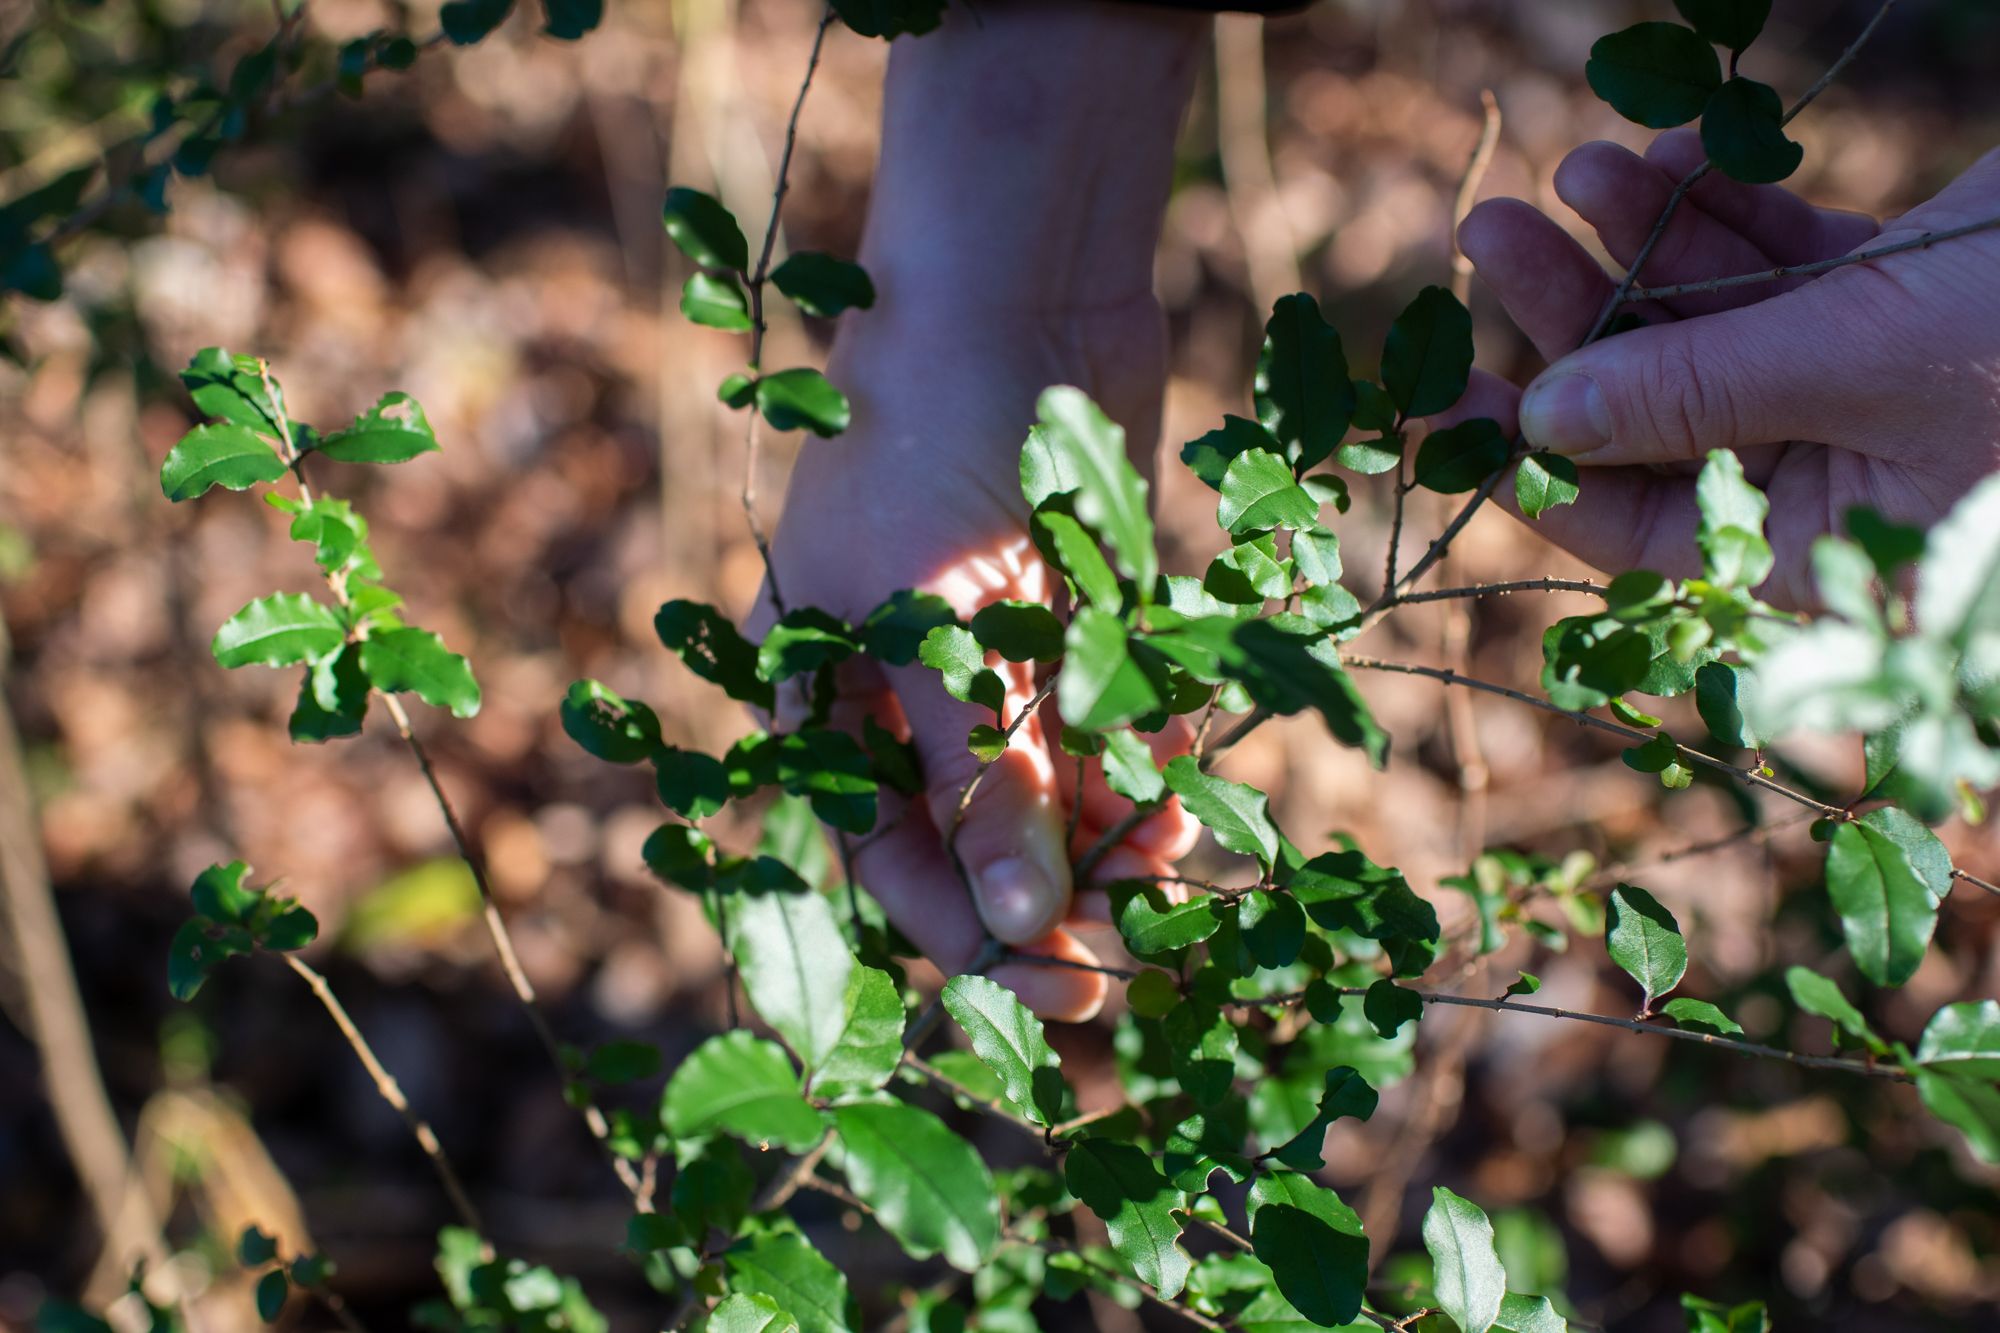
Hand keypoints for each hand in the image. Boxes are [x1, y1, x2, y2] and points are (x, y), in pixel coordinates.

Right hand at [755, 3, 1207, 1019]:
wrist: (1017, 289)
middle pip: (974, 844)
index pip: (887, 863)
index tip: (1066, 987)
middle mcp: (901, 697)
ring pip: (1052, 793)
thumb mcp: (944, 627)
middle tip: (1138, 953)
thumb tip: (1024, 925)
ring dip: (1112, 833)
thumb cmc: (935, 445)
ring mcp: (989, 660)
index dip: (972, 938)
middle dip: (1054, 897)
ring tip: (1175, 844)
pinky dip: (1141, 758)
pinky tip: (1184, 775)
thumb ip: (984, 777)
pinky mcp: (1069, 624)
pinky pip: (1103, 727)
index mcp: (822, 704)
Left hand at [1457, 129, 1999, 607]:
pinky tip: (1673, 158)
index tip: (1441, 407)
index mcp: (1831, 545)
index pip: (1645, 528)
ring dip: (1644, 238)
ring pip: (1714, 319)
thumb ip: (1700, 393)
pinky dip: (1729, 208)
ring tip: (1578, 172)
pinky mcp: (1898, 298)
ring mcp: (1863, 387)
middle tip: (1491, 235)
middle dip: (1578, 314)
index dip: (1538, 468)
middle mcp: (1835, 476)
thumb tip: (1546, 423)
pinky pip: (1784, 258)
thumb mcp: (1859, 365)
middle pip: (1661, 407)